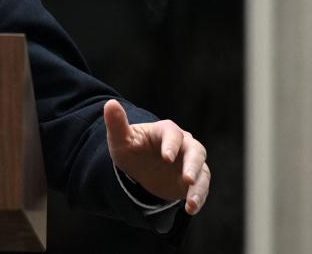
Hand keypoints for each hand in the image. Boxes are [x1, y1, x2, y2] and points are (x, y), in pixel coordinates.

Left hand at [104, 99, 210, 214]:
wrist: (139, 169)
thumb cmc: (130, 149)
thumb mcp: (120, 139)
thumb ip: (116, 123)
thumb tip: (110, 103)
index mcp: (166, 130)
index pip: (173, 133)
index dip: (171, 144)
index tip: (166, 158)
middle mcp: (183, 144)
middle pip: (196, 150)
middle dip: (193, 165)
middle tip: (187, 179)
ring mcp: (191, 162)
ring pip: (203, 170)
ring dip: (199, 185)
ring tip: (191, 201)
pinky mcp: (195, 178)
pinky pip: (202, 187)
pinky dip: (198, 197)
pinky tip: (190, 209)